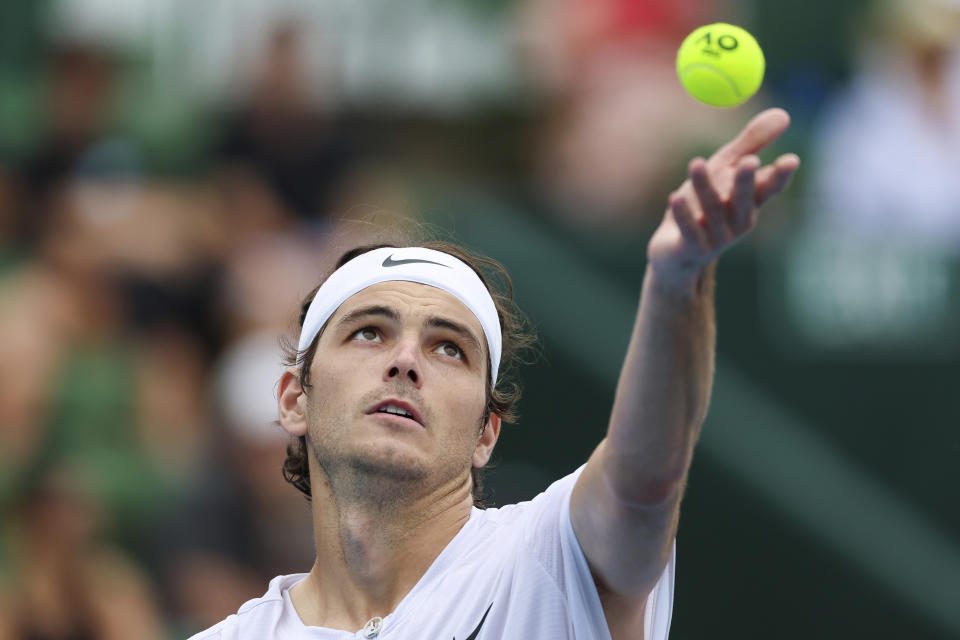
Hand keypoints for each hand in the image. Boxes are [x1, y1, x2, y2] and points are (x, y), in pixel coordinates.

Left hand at [647, 108, 799, 292]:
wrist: (674, 253)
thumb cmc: (702, 206)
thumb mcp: (724, 170)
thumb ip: (751, 144)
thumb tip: (783, 114)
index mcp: (750, 202)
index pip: (769, 188)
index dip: (780, 175)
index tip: (791, 160)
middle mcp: (738, 222)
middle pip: (745, 201)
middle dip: (746, 182)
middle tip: (749, 161)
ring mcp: (717, 239)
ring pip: (713, 210)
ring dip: (704, 186)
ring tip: (696, 163)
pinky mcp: (693, 249)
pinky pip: (690, 230)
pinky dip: (683, 214)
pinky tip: (675, 197)